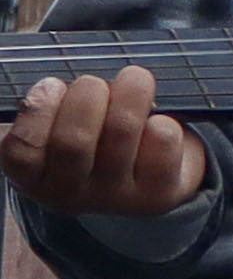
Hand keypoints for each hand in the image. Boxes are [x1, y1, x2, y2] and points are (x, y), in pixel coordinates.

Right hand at [2, 67, 204, 218]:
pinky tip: (160, 120)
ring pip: (121, 130)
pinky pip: (162, 140)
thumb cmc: (98, 137)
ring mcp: (113, 198)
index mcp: (34, 176)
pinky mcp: (156, 195)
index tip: (53, 84)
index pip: (22, 150)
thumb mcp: (59, 125)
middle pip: (73, 139)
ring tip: (134, 80)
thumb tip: (47, 89)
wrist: (153, 175)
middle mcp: (69, 195)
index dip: (38, 110)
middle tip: (96, 84)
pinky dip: (164, 119)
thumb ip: (49, 109)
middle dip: (87, 94)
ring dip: (130, 93)